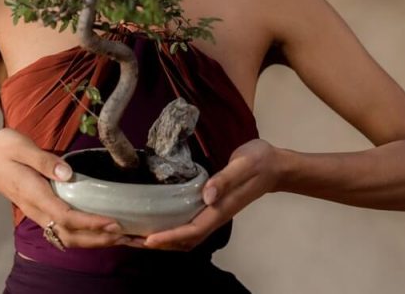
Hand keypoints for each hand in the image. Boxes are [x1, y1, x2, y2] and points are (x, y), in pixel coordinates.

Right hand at [0, 128, 126, 247]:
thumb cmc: (3, 151)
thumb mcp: (22, 147)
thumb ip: (45, 160)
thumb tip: (68, 173)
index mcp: (35, 194)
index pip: (66, 216)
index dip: (90, 222)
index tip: (112, 221)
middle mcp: (37, 210)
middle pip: (69, 235)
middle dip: (97, 238)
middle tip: (123, 235)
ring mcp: (37, 213)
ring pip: (66, 237)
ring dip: (92, 240)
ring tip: (115, 237)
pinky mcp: (40, 212)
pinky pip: (62, 231)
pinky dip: (83, 235)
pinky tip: (97, 231)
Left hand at [121, 138, 281, 250]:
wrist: (275, 165)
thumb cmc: (259, 162)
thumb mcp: (243, 164)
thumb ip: (225, 179)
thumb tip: (207, 195)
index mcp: (221, 209)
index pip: (193, 231)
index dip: (170, 237)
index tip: (148, 240)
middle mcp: (215, 216)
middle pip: (185, 240)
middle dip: (158, 243)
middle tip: (129, 240)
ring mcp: (213, 213)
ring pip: (185, 236)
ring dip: (161, 239)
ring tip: (135, 235)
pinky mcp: (211, 206)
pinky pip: (187, 224)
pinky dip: (169, 228)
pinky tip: (155, 221)